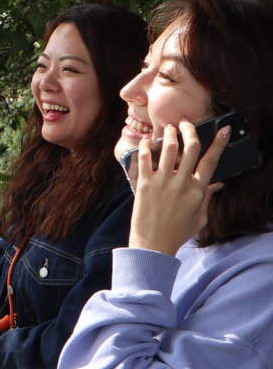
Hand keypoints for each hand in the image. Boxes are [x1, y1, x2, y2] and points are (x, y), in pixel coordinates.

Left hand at [129, 120, 227, 255]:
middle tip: (186, 124)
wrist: (153, 244)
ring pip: (168, 148)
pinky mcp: (143, 184)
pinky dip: (144, 147)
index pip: (212, 160)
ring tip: (169, 128)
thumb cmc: (177, 232)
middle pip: (190, 148)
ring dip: (169, 134)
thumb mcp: (200, 217)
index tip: (224, 130)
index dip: (219, 142)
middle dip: (190, 130)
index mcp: (198, 190)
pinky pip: (144, 159)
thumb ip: (207, 198)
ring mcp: (162, 182)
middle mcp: (181, 183)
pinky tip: (145, 140)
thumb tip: (217, 184)